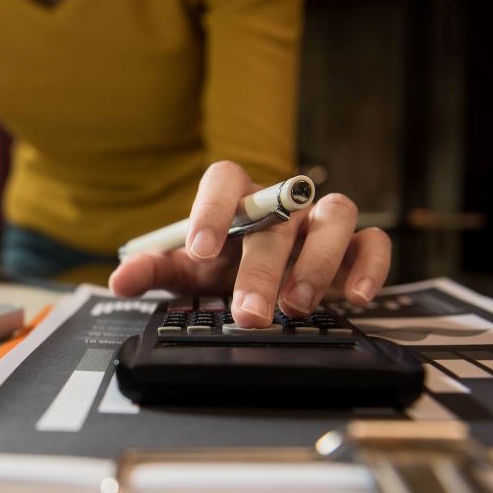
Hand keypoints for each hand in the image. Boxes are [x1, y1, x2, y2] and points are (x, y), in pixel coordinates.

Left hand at [108, 161, 390, 327]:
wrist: (259, 277)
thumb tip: (119, 280)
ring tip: (297, 306)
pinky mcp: (353, 246)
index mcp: (236, 200)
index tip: (200, 249)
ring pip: (335, 215)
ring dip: (317, 261)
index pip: (225, 179)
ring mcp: (319, 221)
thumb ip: (153, 270)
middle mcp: (281, 204)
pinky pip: (372, 242)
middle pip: (277, 217)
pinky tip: (358, 297)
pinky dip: (371, 265)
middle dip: (262, 269)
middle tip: (249, 313)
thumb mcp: (185, 271)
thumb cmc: (222, 264)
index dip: (212, 209)